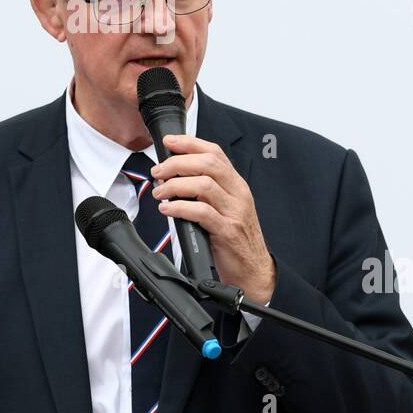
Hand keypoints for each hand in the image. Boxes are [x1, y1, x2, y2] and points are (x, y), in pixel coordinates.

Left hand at [150, 135, 275, 306]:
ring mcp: (234, 212)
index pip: (215, 153)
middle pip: (208, 164)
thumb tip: (174, 176)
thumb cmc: (236, 239)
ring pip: (204, 185)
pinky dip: (180, 208)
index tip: (169, 142)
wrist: (254, 271)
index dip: (190, 143)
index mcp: (236, 185)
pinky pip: (201, 212)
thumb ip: (207, 191)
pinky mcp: (227, 231)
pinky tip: (168, 209)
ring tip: (160, 193)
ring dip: (175, 185)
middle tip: (158, 171)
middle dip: (178, 163)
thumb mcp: (226, 208)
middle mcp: (238, 194)